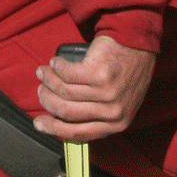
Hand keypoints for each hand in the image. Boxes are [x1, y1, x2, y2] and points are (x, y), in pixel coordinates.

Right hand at [33, 34, 155, 141]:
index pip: (78, 133)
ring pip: (64, 92)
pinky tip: (56, 62)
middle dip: (47, 99)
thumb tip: (61, 120)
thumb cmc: (125, 71)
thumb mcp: (119, 101)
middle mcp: (114, 112)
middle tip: (41, 88)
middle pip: (66, 112)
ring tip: (44, 71)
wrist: (138, 43)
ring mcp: (108, 94)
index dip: (53, 128)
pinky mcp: (100, 74)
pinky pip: (67, 74)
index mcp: (117, 124)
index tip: (38, 122)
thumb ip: (97, 114)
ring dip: (48, 80)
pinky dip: (57, 67)